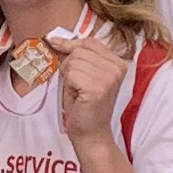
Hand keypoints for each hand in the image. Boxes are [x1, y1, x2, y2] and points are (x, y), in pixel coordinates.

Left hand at [54, 23, 128, 146]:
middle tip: (76, 86)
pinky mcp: (98, 88)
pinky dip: (68, 86)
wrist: (90, 133)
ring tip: (78, 93)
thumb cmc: (84, 105)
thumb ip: (77, 56)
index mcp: (117, 62)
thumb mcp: (83, 74)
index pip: (89, 42)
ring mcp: (109, 77)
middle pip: (79, 51)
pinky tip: (78, 97)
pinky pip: (71, 74)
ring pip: (73, 62)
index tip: (55, 44)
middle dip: (70, 67)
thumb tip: (55, 39)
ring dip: (69, 78)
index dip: (70, 44)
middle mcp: (117, 67)